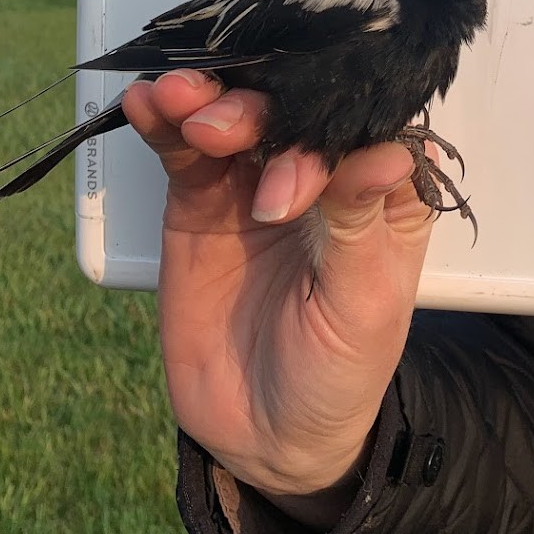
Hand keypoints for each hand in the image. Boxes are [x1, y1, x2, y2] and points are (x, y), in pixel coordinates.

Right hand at [123, 71, 433, 522]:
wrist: (266, 436)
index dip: (326, 124)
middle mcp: (321, 170)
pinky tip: (146, 104)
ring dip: (205, 98)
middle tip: (222, 129)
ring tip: (176, 96)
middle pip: (290, 110)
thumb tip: (387, 154)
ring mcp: (255, 179)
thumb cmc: (341, 369)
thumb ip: (360, 224)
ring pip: (234, 117)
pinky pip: (184, 150)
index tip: (297, 154)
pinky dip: (163, 122)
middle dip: (255, 109)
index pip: (360, 123)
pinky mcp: (201, 201)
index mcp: (382, 186)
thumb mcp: (363, 304)